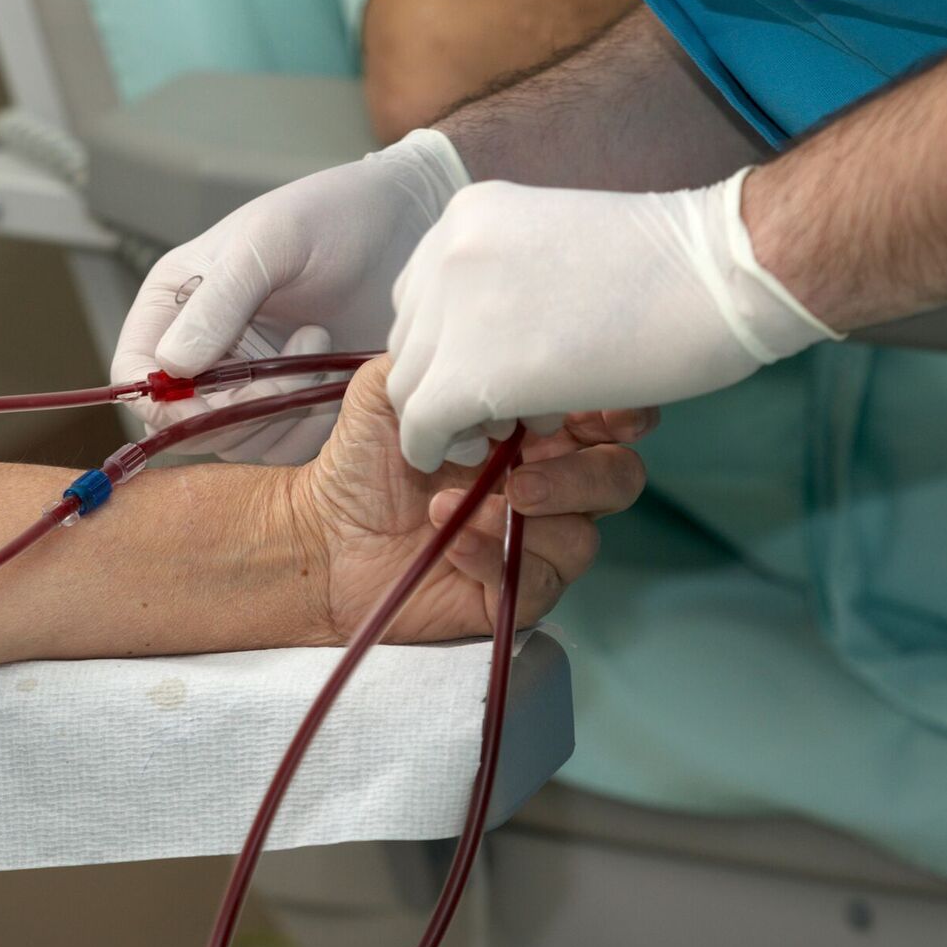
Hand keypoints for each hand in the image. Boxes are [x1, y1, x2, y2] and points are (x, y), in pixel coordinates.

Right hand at [111, 129, 468, 462]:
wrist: (407, 229)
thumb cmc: (333, 216)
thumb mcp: (270, 242)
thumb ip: (219, 302)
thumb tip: (170, 366)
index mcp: (174, 302)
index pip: (135, 372)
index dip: (160, 401)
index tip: (206, 406)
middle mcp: (200, 348)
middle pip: (183, 420)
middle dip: (234, 410)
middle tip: (288, 373)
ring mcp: (244, 381)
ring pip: (233, 439)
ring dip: (276, 410)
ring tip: (317, 344)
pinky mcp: (287, 404)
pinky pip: (279, 445)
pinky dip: (304, 425)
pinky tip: (332, 376)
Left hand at [290, 357, 652, 642]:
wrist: (323, 533)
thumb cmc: (362, 460)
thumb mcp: (393, 388)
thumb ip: (442, 357)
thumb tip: (494, 354)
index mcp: (534, 432)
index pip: (609, 420)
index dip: (623, 414)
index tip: (609, 415)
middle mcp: (548, 485)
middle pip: (617, 480)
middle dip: (579, 477)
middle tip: (517, 479)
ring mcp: (535, 542)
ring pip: (581, 539)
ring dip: (521, 522)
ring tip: (451, 508)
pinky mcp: (512, 592)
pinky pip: (536, 584)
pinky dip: (494, 559)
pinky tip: (450, 542)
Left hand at [386, 169, 841, 471]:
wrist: (729, 269)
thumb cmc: (675, 261)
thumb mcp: (566, 245)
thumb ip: (515, 277)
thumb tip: (496, 333)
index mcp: (468, 213)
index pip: (420, 294)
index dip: (448, 341)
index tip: (489, 368)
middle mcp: (444, 253)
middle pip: (410, 340)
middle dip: (444, 380)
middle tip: (496, 410)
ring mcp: (451, 311)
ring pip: (410, 386)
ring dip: (446, 417)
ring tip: (504, 429)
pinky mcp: (467, 374)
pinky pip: (422, 426)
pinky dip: (435, 448)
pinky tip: (473, 455)